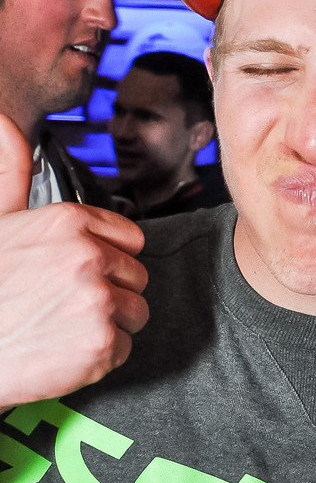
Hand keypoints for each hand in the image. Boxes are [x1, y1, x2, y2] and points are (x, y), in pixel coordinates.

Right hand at [0, 113, 148, 410]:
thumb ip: (10, 171)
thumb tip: (5, 124)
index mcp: (69, 221)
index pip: (130, 239)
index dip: (109, 259)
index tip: (81, 272)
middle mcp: (88, 256)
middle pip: (136, 277)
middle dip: (109, 293)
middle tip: (65, 305)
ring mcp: (98, 300)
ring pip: (135, 313)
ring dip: (107, 325)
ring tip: (64, 326)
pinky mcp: (101, 344)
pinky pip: (124, 348)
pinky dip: (99, 358)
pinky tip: (64, 350)